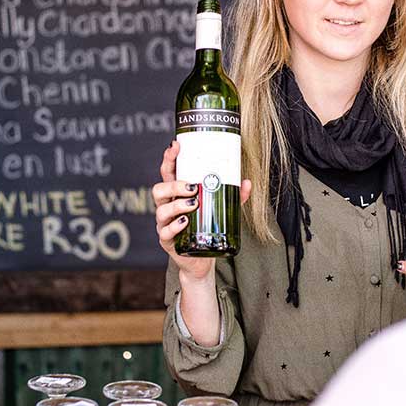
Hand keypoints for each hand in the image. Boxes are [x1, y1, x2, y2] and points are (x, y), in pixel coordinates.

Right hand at [154, 141, 250, 281]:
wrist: (201, 259)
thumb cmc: (207, 228)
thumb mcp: (222, 210)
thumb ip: (233, 195)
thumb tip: (247, 182)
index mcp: (177, 194)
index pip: (168, 173)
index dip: (169, 158)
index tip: (176, 145)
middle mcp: (166, 206)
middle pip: (159, 189)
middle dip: (174, 185)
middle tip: (192, 186)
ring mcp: (164, 223)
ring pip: (161, 209)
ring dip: (177, 204)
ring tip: (193, 204)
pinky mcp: (166, 240)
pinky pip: (165, 231)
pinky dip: (175, 225)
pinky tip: (185, 222)